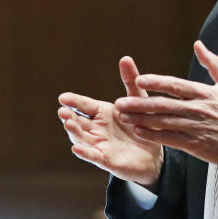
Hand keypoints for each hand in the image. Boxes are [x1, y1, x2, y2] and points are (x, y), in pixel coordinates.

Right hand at [58, 56, 163, 185]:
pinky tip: (76, 149)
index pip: (84, 105)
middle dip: (69, 117)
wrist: (155, 155)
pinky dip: (84, 152)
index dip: (73, 102)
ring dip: (74, 132)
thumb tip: (125, 58)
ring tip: (68, 124)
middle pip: (78, 122)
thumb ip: (130, 81)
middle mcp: (97, 129)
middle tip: (62, 111)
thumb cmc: (142, 125)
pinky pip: (93, 156)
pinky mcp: (107, 160)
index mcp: (102, 113)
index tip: (63, 97)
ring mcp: (99, 145)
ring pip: (82, 138)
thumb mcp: (139, 101)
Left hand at [114, 40, 217, 165]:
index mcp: (205, 93)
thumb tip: (199, 44)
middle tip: (120, 102)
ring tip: (123, 116)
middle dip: (139, 103)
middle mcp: (199, 109)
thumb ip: (212, 62)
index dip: (157, 82)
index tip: (139, 80)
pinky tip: (139, 132)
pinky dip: (154, 135)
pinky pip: (171, 139)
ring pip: (164, 122)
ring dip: (141, 119)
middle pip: (164, 104)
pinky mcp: (197, 145)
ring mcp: (197, 127)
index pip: (176, 85)